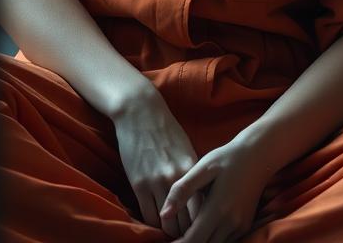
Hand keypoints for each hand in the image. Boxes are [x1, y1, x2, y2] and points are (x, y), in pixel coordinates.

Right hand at [111, 89, 207, 238]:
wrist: (141, 112)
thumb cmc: (167, 130)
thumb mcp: (187, 150)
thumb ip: (195, 175)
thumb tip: (203, 199)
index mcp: (192, 169)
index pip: (201, 209)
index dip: (202, 224)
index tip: (203, 230)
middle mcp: (176, 178)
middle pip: (185, 221)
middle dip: (187, 233)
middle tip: (188, 237)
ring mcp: (156, 182)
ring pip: (165, 223)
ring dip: (169, 231)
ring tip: (172, 234)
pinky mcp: (138, 183)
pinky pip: (147, 215)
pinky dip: (153, 223)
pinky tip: (157, 223)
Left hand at [159, 138, 270, 242]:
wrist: (257, 156)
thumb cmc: (226, 158)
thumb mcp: (202, 167)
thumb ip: (182, 190)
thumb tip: (163, 215)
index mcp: (218, 209)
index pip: (193, 241)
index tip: (165, 240)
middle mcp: (231, 223)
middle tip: (172, 237)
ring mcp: (240, 227)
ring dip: (199, 242)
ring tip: (184, 232)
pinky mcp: (244, 227)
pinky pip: (225, 242)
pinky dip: (210, 240)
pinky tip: (200, 228)